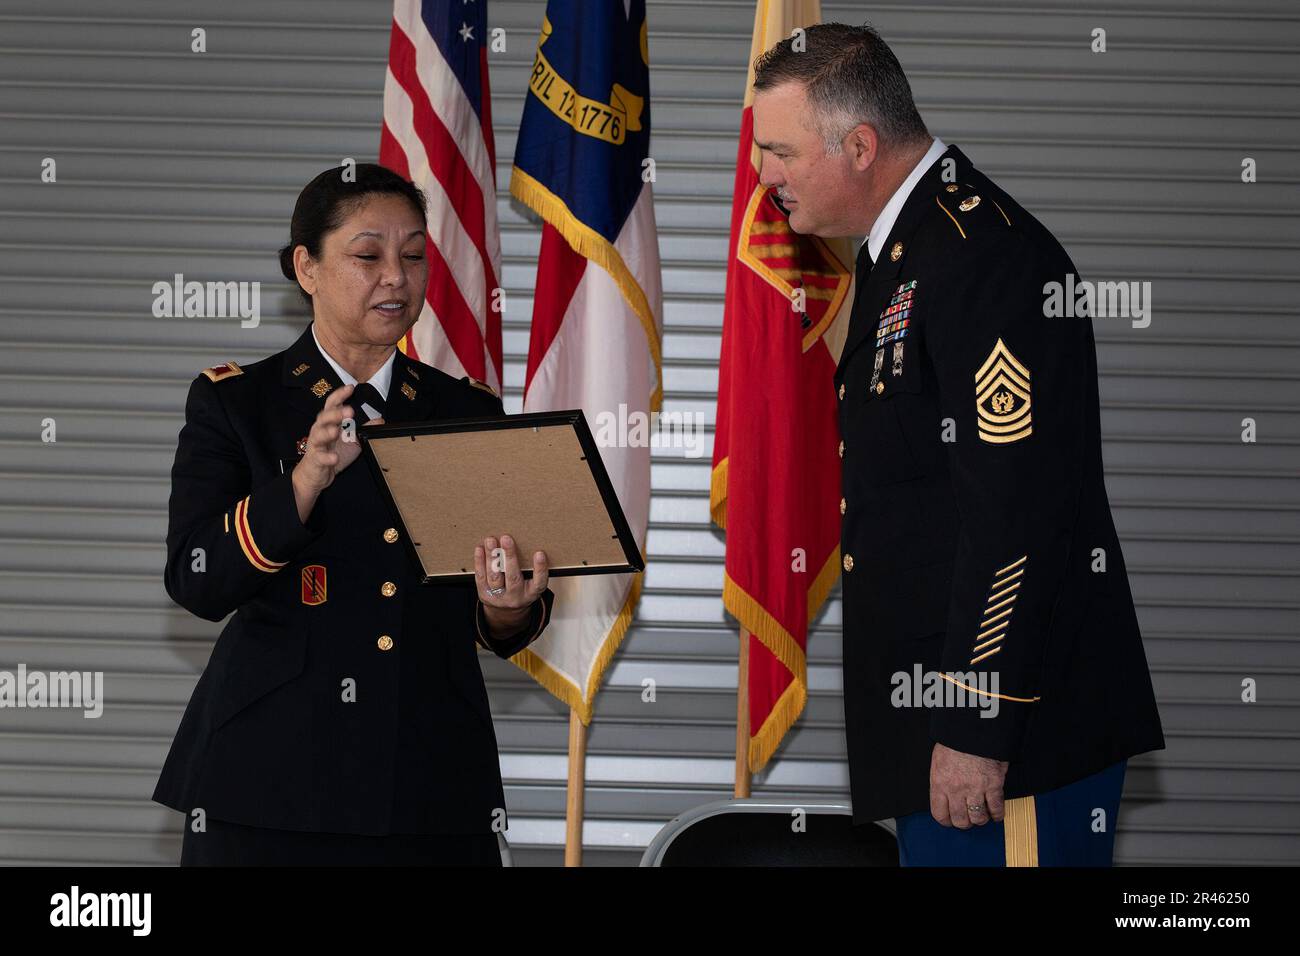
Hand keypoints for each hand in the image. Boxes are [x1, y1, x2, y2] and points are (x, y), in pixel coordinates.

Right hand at [292, 384, 383, 521]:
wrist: (316, 475)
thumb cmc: (333, 453)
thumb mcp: (352, 440)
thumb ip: (364, 429)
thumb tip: (380, 420)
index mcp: (329, 423)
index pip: (332, 405)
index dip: (340, 395)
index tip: (350, 387)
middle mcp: (320, 430)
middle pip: (324, 417)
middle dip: (335, 413)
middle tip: (349, 411)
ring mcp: (316, 445)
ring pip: (318, 435)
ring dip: (328, 432)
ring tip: (336, 431)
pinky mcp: (315, 460)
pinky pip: (320, 457)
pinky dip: (327, 457)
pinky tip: (334, 458)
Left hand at [474, 534, 548, 634]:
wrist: (506, 613)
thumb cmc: (521, 589)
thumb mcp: (531, 583)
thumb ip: (531, 568)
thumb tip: (525, 541)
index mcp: (531, 593)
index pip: (539, 582)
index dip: (540, 568)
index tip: (539, 553)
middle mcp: (516, 597)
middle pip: (513, 578)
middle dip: (509, 557)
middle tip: (507, 538)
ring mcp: (499, 597)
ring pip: (495, 577)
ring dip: (491, 557)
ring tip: (490, 540)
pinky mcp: (484, 595)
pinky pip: (481, 578)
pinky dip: (479, 562)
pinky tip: (480, 549)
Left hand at [929, 742, 1008, 827]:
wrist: (973, 728)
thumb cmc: (955, 741)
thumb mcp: (939, 760)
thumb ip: (941, 780)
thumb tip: (944, 795)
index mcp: (939, 783)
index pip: (939, 814)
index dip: (946, 820)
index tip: (950, 820)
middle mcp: (956, 789)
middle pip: (960, 820)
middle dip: (964, 822)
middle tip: (968, 818)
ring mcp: (975, 788)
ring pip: (978, 818)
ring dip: (980, 819)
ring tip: (982, 814)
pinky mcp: (993, 784)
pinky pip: (996, 808)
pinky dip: (997, 814)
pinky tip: (996, 814)